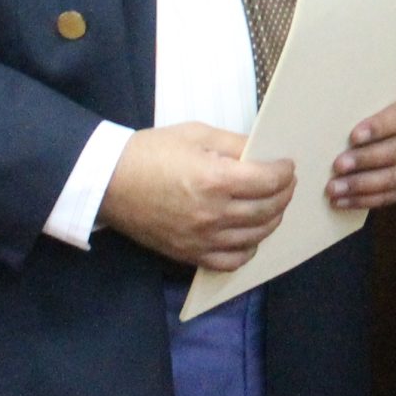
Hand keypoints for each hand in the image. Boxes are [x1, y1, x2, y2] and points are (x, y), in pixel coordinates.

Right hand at [99, 120, 295, 270]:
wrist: (108, 182)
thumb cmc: (150, 153)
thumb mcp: (197, 134)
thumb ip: (234, 144)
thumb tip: (263, 152)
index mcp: (215, 179)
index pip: (269, 181)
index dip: (286, 172)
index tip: (287, 166)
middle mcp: (212, 213)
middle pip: (268, 210)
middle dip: (284, 194)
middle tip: (285, 184)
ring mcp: (201, 238)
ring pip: (255, 236)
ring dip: (271, 220)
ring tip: (272, 205)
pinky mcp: (188, 254)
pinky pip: (230, 261)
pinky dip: (247, 250)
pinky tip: (249, 235)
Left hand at [326, 82, 395, 210]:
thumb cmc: (389, 98)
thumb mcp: (387, 88)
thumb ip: (369, 96)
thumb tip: (331, 104)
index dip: (379, 127)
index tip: (354, 136)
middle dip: (366, 160)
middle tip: (338, 165)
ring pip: (395, 178)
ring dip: (362, 185)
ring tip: (334, 188)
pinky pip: (391, 196)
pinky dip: (365, 200)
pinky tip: (343, 201)